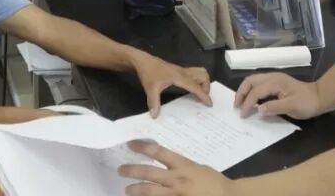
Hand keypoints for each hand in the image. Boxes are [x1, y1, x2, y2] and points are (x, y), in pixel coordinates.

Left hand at [119, 140, 235, 195]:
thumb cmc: (214, 183)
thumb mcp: (197, 168)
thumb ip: (181, 167)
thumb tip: (165, 163)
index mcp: (183, 166)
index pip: (159, 152)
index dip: (143, 147)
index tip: (131, 144)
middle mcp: (177, 179)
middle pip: (149, 173)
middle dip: (132, 170)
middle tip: (120, 170)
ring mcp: (176, 195)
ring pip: (150, 191)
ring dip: (136, 190)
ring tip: (127, 190)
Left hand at [131, 51, 211, 116]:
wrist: (143, 61)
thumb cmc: (148, 73)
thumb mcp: (150, 89)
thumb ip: (154, 102)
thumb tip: (155, 115)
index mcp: (180, 77)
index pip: (196, 86)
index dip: (204, 95)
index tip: (210, 104)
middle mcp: (184, 72)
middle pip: (203, 76)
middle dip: (206, 87)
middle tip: (201, 98)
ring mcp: (182, 70)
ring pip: (200, 72)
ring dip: (203, 82)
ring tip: (198, 93)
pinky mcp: (179, 70)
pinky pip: (194, 73)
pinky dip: (197, 80)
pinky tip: (190, 88)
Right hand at [235, 73, 320, 119]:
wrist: (320, 97)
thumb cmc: (307, 103)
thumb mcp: (292, 107)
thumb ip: (274, 107)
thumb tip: (258, 110)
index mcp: (275, 82)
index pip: (256, 91)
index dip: (248, 103)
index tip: (243, 115)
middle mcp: (272, 77)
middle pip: (250, 81)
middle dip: (241, 93)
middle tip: (237, 107)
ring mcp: (274, 78)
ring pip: (253, 81)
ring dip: (245, 91)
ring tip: (241, 104)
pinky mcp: (276, 83)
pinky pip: (259, 84)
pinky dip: (251, 91)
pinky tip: (251, 101)